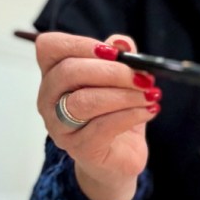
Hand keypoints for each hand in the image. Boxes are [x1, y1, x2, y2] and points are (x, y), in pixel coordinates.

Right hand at [35, 32, 160, 199]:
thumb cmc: (115, 113)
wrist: (119, 157)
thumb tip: (121, 42)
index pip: (50, 47)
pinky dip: (131, 114)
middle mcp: (49, 99)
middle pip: (70, 72)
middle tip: (144, 77)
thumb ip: (119, 58)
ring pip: (85, 101)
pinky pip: (103, 127)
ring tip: (150, 95)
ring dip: (124, 94)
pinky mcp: (80, 149)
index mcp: (54, 75)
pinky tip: (150, 110)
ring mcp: (60, 127)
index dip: (81, 43)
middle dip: (113, 71)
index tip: (115, 52)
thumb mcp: (121, 81)